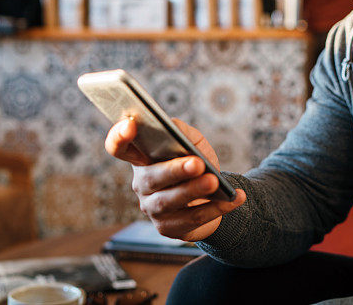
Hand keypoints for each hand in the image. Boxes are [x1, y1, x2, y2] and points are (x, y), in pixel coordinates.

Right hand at [104, 116, 245, 241]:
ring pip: (170, 201)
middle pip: (151, 178)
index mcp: (142, 158)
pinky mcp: (169, 228)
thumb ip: (181, 131)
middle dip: (175, 171)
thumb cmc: (196, 162)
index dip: (119, 136)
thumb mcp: (192, 142)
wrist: (212, 194)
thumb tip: (172, 127)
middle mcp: (141, 184)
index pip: (118, 147)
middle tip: (197, 164)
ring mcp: (152, 208)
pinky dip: (216, 208)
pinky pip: (192, 218)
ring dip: (194, 191)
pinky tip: (234, 198)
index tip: (131, 124)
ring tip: (214, 182)